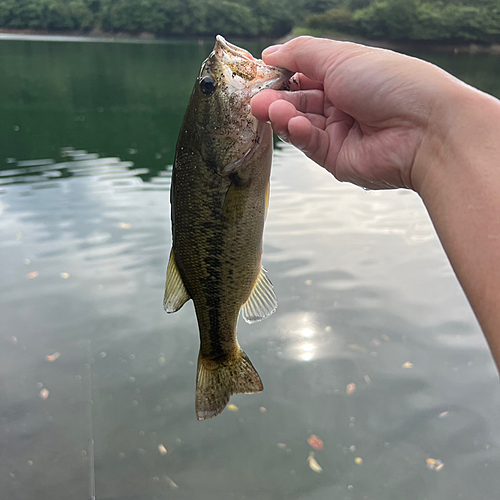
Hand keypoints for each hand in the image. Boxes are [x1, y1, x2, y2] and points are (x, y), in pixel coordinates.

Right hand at [251, 36, 467, 191]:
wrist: (424, 127)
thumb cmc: (391, 82)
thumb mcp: (341, 56)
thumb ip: (301, 54)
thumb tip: (270, 52)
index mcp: (346, 77)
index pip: (304, 76)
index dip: (280, 75)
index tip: (258, 74)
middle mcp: (342, 105)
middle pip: (298, 102)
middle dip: (275, 99)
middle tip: (254, 98)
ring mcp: (340, 133)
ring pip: (300, 124)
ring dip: (282, 115)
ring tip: (265, 108)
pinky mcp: (338, 159)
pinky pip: (311, 144)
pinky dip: (299, 132)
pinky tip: (293, 123)